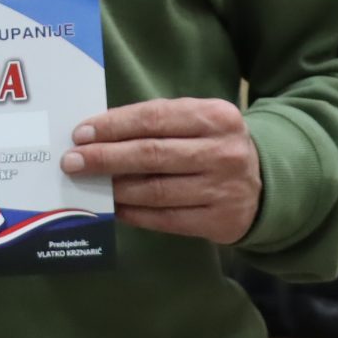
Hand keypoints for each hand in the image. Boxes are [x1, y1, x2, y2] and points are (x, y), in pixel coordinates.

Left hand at [62, 98, 261, 244]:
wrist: (265, 184)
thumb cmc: (213, 145)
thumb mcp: (197, 121)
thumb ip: (157, 123)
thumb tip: (97, 135)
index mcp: (216, 116)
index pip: (154, 118)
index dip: (113, 126)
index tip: (80, 134)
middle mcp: (223, 152)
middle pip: (151, 154)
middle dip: (105, 158)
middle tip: (71, 162)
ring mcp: (223, 189)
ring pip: (155, 190)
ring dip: (115, 189)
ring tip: (87, 185)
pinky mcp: (220, 221)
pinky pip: (166, 219)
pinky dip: (134, 214)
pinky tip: (114, 208)